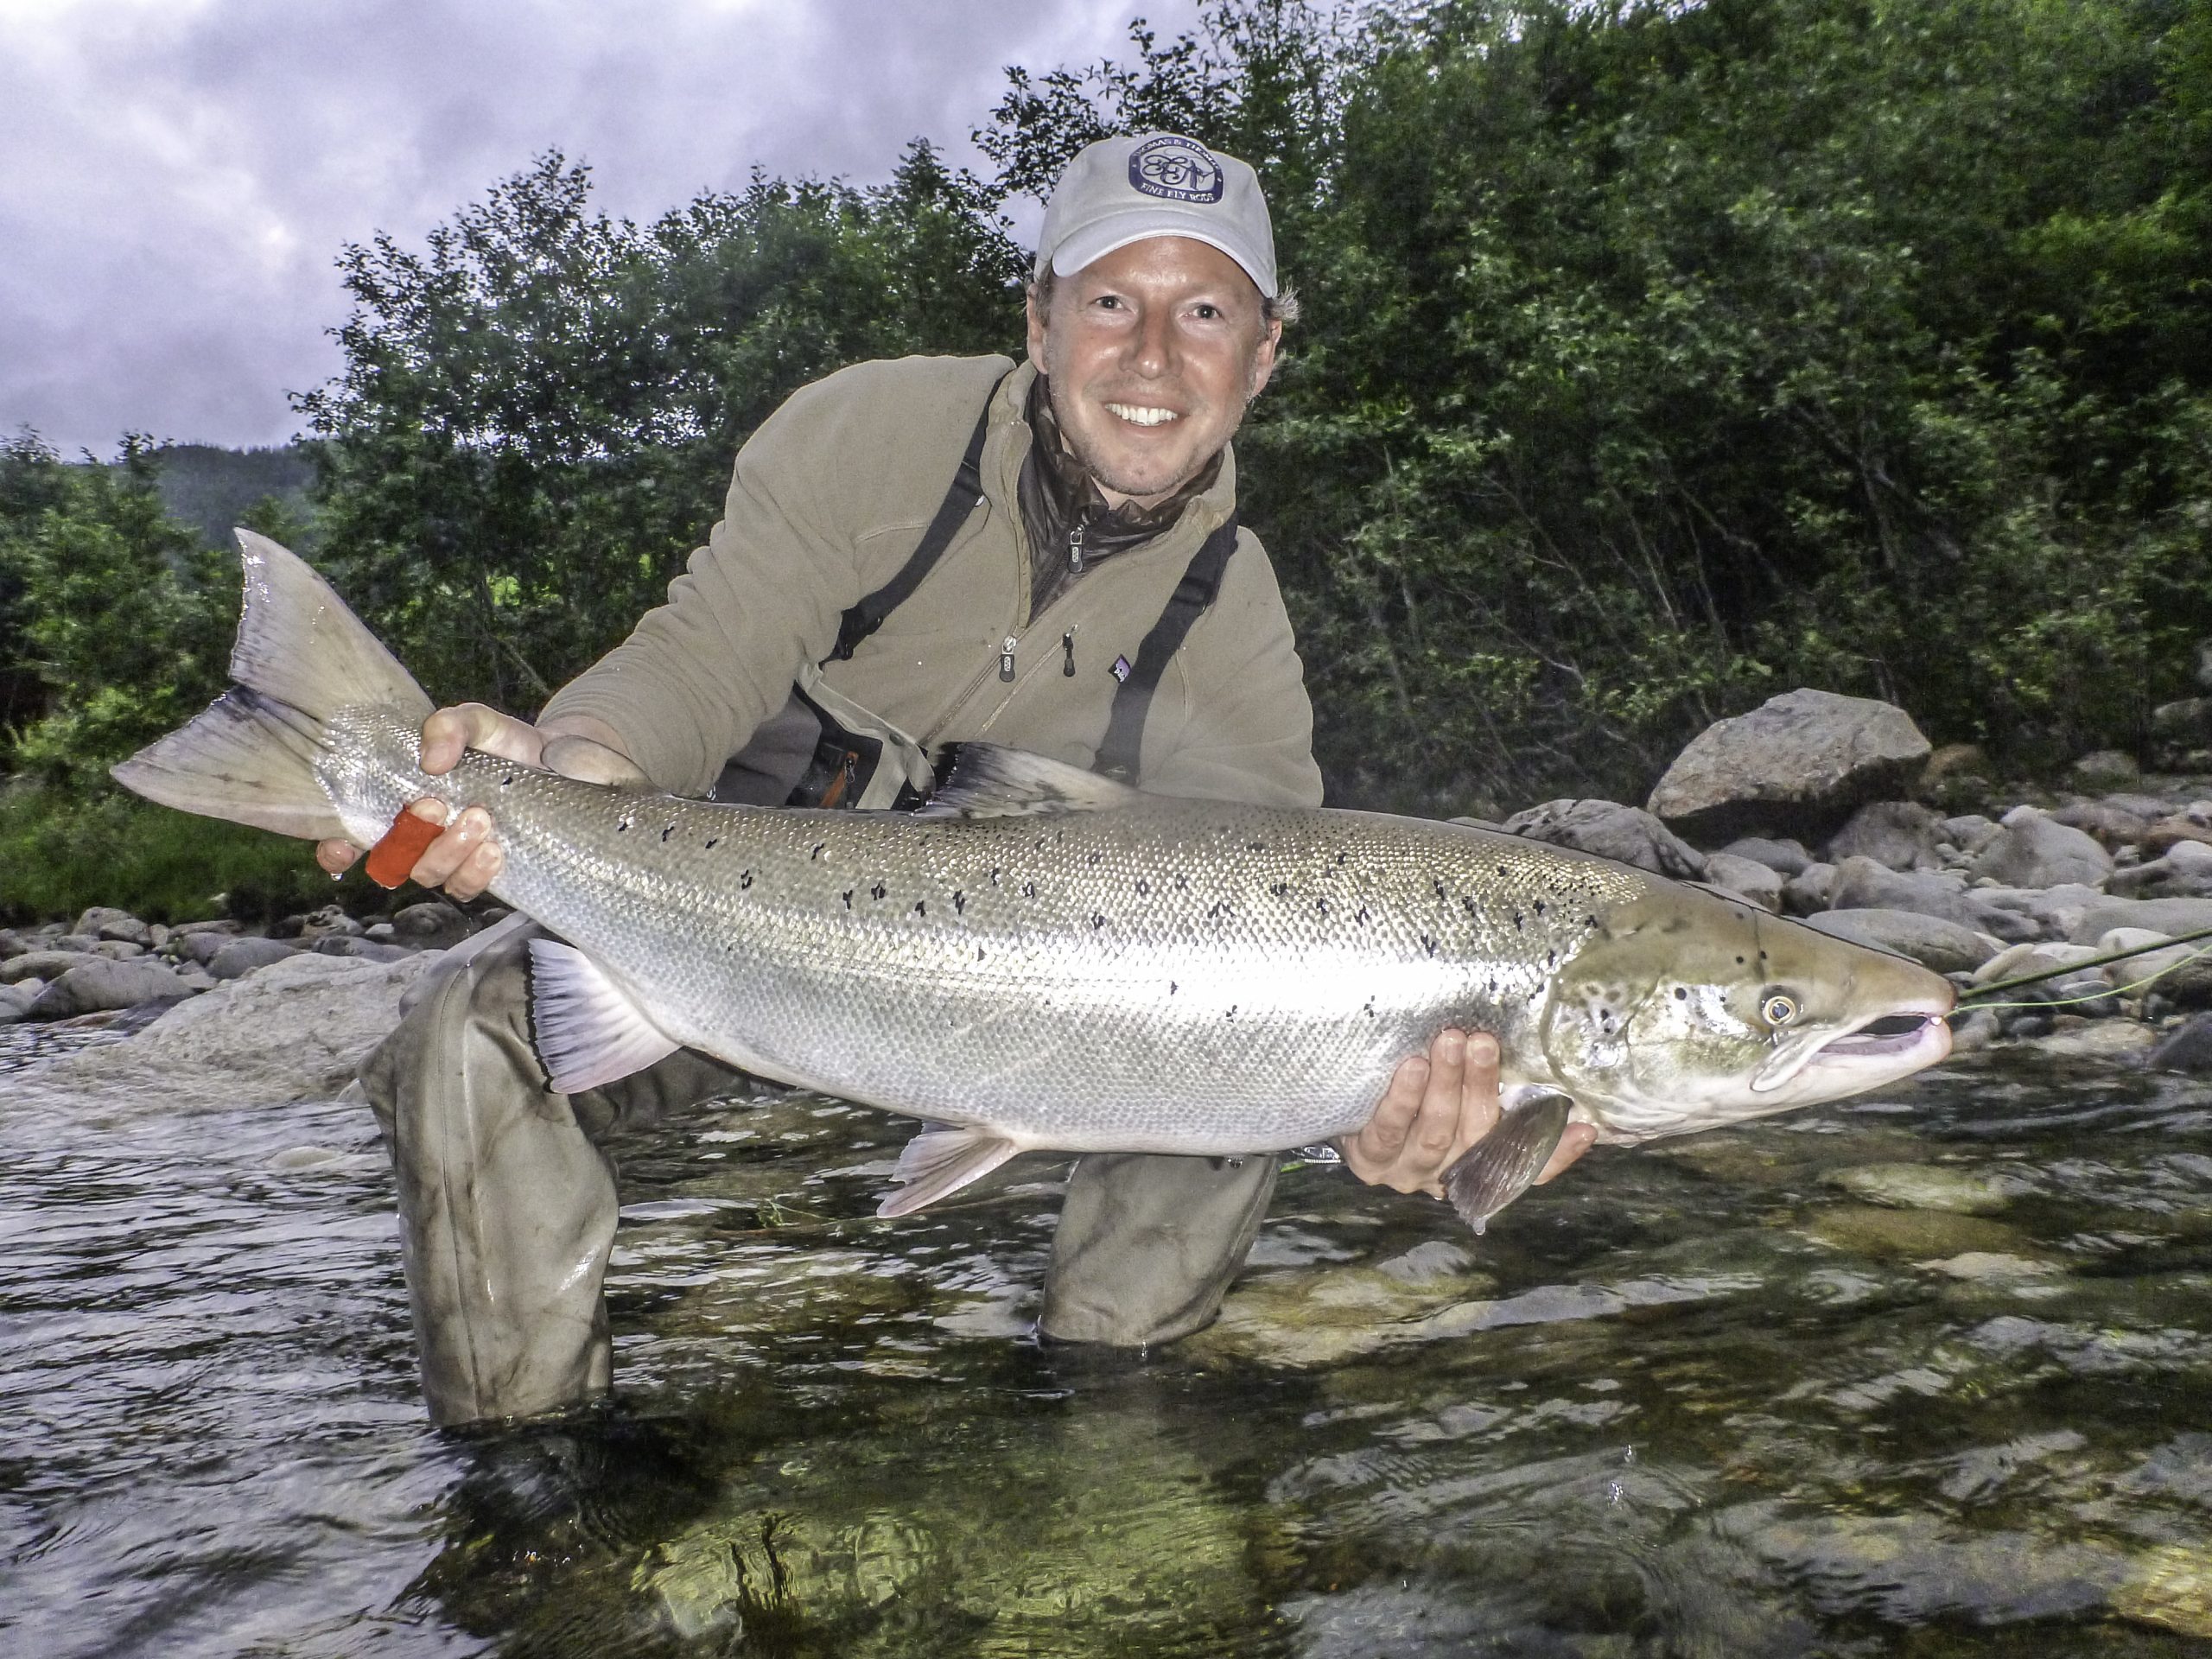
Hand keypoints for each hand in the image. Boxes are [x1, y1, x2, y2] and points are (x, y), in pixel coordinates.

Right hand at [312, 705, 641, 900]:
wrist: (568, 764)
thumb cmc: (510, 744)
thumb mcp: (480, 722)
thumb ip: (452, 725)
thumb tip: (432, 759)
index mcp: (403, 797)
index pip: (353, 828)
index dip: (336, 845)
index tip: (341, 847)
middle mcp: (422, 832)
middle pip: (390, 856)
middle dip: (409, 836)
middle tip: (437, 806)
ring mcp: (454, 854)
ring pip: (428, 874)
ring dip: (447, 852)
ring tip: (480, 820)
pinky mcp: (487, 871)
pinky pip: (467, 887)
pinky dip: (476, 872)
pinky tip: (497, 849)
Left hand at [1340, 1028, 1595, 1197]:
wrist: (1342, 1115)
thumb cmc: (1412, 1099)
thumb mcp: (1454, 1097)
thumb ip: (1490, 1088)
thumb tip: (1543, 1065)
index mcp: (1477, 1163)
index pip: (1527, 1167)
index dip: (1557, 1154)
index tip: (1584, 1128)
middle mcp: (1448, 1174)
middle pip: (1477, 1134)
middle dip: (1482, 1086)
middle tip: (1484, 1042)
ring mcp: (1408, 1171)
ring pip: (1437, 1132)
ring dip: (1446, 1085)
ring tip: (1451, 1042)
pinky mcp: (1370, 1159)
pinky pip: (1389, 1130)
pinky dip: (1403, 1099)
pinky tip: (1411, 1068)